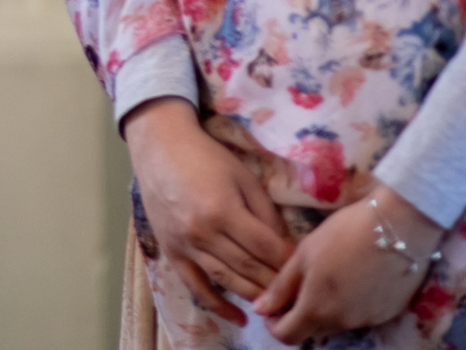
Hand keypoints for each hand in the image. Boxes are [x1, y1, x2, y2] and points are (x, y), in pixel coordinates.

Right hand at [123, 99, 294, 323]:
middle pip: (249, 269)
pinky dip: (218, 305)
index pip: (266, 248)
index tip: (306, 269)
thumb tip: (283, 246)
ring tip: (277, 305)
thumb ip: (265, 213)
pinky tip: (239, 318)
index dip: (289, 261)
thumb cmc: (205, 157)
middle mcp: (203, 233)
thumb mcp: (243, 177)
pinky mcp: (172, 252)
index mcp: (224, 210)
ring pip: (228, 281)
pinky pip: (196, 286)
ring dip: (255, 296)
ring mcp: (186, 245)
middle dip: (277, 283)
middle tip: (298, 292)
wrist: (159, 148)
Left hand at [254, 189, 439, 342]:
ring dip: (325, 308)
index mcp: (317, 310)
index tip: (273, 304)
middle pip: (312, 330)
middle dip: (299, 314)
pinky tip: (352, 278)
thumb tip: (259, 310)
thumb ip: (281, 287)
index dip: (274, 323)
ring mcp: (368, 321)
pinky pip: (358, 316)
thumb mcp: (304, 255)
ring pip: (336, 323)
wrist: (399, 227)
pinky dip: (349, 304)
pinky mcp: (387, 314)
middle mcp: (343, 323)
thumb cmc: (343, 235)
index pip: (287, 336)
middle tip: (299, 284)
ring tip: (328, 276)